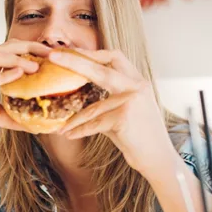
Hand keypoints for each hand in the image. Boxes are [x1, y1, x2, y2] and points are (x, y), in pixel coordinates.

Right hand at [0, 40, 51, 147]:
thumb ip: (15, 116)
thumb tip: (37, 126)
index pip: (12, 50)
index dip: (32, 50)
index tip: (53, 54)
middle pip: (6, 48)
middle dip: (29, 49)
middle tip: (51, 54)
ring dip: (17, 60)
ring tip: (36, 66)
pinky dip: (1, 75)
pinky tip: (17, 75)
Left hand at [48, 48, 174, 174]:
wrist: (159, 159)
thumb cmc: (141, 138)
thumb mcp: (127, 111)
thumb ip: (108, 99)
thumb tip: (80, 95)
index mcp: (138, 82)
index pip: (114, 57)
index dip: (91, 53)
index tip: (70, 52)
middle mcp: (137, 87)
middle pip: (100, 68)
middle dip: (74, 61)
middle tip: (52, 56)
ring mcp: (131, 101)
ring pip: (93, 107)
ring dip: (74, 120)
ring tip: (61, 127)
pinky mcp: (124, 117)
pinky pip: (94, 123)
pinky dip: (80, 131)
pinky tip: (68, 135)